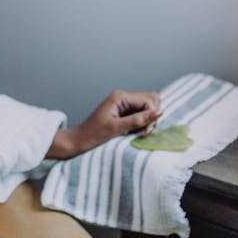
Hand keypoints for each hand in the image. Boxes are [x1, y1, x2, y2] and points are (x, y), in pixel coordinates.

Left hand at [47, 90, 161, 159]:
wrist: (79, 141)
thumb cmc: (93, 135)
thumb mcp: (116, 128)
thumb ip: (138, 120)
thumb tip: (158, 113)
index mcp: (120, 97)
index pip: (149, 100)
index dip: (152, 115)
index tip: (145, 130)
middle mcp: (123, 97)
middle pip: (151, 100)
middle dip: (151, 116)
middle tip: (143, 131)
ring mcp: (124, 105)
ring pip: (147, 109)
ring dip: (146, 122)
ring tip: (135, 133)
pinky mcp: (124, 113)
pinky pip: (140, 115)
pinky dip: (141, 125)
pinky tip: (132, 132)